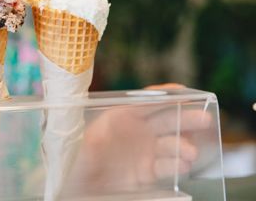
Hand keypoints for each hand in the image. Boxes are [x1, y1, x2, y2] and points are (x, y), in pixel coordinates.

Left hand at [71, 84, 211, 190]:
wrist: (80, 189)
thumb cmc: (76, 163)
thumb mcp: (82, 149)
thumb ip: (92, 142)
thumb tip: (98, 136)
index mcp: (118, 117)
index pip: (145, 102)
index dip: (164, 95)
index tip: (183, 91)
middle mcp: (135, 132)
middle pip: (165, 120)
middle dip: (185, 117)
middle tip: (203, 118)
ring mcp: (144, 152)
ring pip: (170, 144)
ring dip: (184, 145)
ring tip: (190, 152)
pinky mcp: (147, 172)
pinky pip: (166, 166)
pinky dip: (177, 165)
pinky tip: (183, 166)